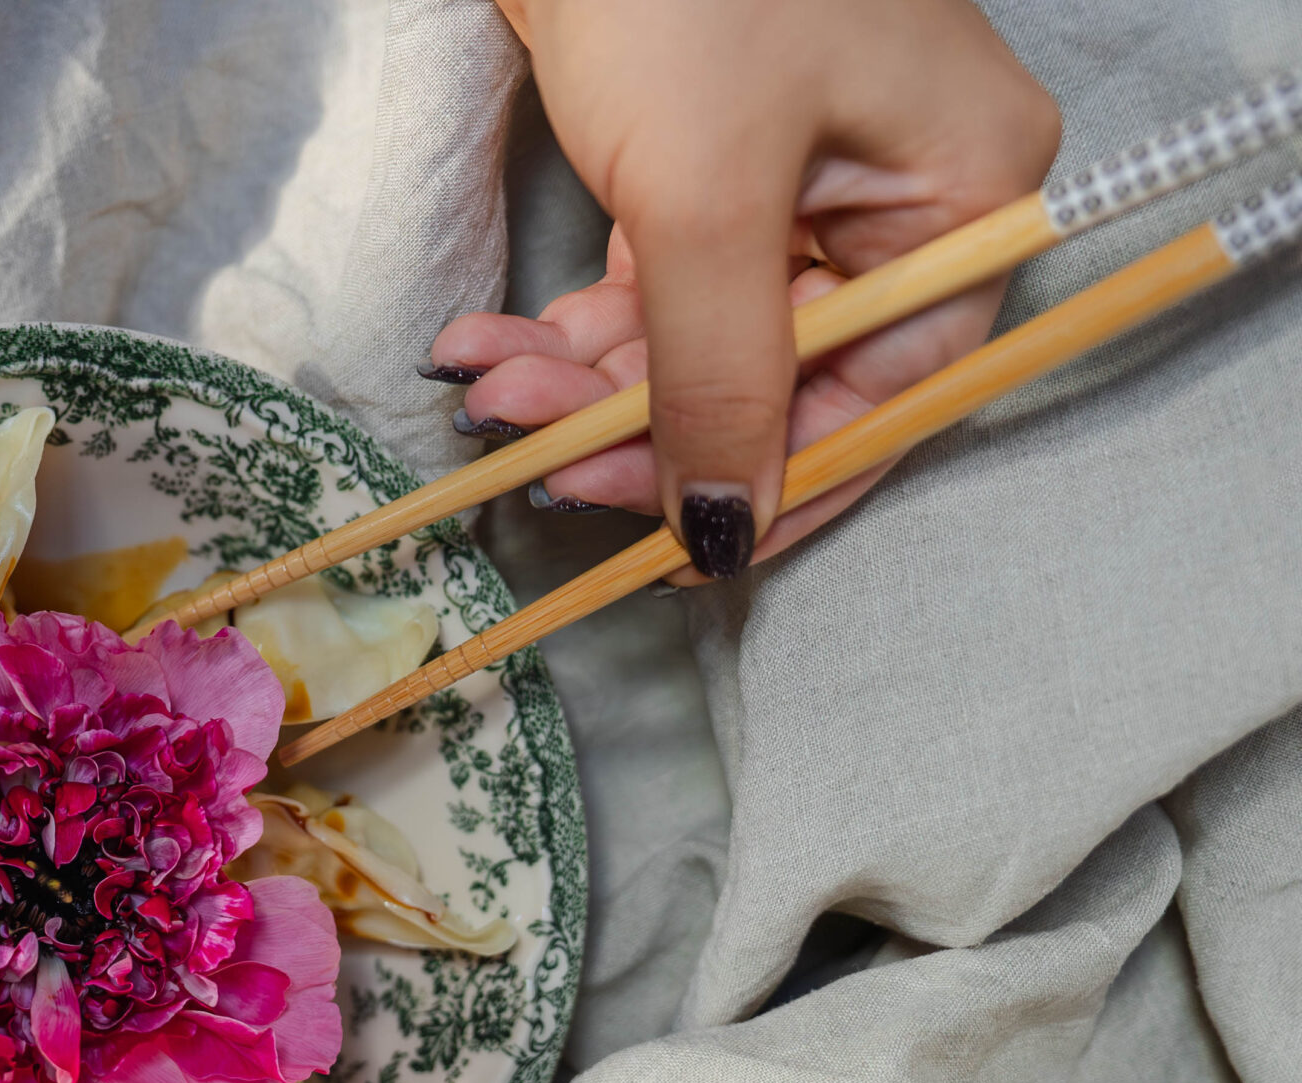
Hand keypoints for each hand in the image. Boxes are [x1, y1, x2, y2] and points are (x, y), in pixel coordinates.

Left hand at [435, 0, 1058, 584]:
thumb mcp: (707, 202)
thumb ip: (719, 381)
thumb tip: (727, 535)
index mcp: (964, 188)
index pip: (889, 392)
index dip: (774, 482)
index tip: (666, 546)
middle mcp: (900, 191)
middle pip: (783, 376)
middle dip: (643, 421)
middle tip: (530, 450)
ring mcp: (802, 179)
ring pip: (701, 343)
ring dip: (586, 381)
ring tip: (487, 383)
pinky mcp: (710, 167)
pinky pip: (658, 290)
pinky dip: (577, 326)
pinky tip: (495, 343)